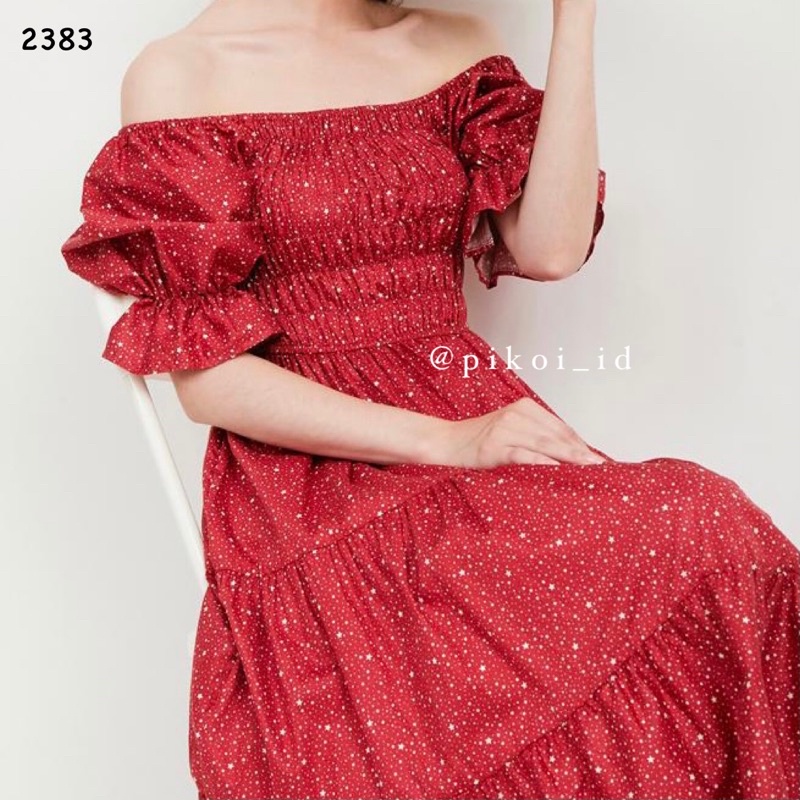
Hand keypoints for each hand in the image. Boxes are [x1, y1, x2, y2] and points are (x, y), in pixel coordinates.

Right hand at [430, 397, 606, 468]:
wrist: (445, 442)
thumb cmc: (480, 441)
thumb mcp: (511, 431)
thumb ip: (537, 437)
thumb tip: (572, 455)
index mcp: (525, 408)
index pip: (562, 428)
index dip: (582, 445)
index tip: (601, 460)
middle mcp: (517, 415)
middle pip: (557, 436)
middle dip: (582, 453)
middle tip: (603, 468)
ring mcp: (505, 430)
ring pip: (545, 444)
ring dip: (569, 458)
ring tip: (588, 470)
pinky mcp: (494, 447)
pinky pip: (524, 455)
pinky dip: (542, 462)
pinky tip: (558, 470)